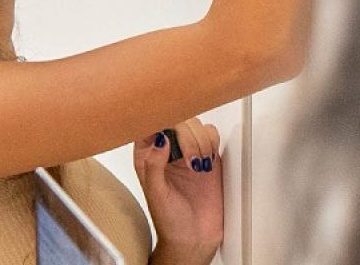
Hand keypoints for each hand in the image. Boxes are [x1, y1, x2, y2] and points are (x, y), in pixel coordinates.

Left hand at [134, 118, 222, 264]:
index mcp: (147, 155)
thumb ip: (154, 165)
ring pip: (195, 125)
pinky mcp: (208, 157)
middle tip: (189, 158)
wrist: (193, 238)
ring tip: (198, 165)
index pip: (151, 124)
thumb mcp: (156, 194)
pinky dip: (212, 143)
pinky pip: (211, 135)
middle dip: (186, 136)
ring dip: (200, 141)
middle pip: (177, 120)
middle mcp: (167, 150)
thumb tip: (160, 139)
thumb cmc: (169, 221)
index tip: (170, 129)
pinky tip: (207, 162)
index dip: (160, 120)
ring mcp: (188, 152)